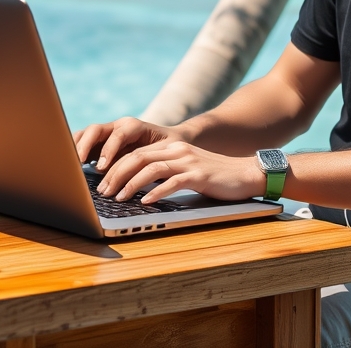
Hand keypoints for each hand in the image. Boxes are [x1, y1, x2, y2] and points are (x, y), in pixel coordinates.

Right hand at [72, 116, 182, 171]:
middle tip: (79, 164)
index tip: (101, 167)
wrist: (170, 140)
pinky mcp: (101, 141)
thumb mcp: (164, 152)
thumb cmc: (169, 147)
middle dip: (85, 147)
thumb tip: (140, 176)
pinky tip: (72, 164)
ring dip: (77, 147)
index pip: (117, 135)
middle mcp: (117, 126)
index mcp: (133, 126)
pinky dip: (76, 150)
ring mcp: (107, 132)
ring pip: (86, 133)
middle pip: (95, 130)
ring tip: (71, 164)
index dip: (108, 150)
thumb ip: (150, 160)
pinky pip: (83, 141)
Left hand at [97, 140, 265, 204]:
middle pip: (138, 157)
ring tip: (118, 198)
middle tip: (103, 192)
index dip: (116, 166)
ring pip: (150, 168)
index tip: (102, 181)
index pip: (136, 153)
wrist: (248, 174)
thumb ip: (167, 174)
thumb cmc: (216, 178)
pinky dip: (156, 192)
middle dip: (116, 174)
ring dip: (130, 184)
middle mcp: (178, 151)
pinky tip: (145, 202)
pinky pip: (172, 182)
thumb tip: (140, 189)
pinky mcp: (199, 174)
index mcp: (173, 148)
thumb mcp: (188, 171)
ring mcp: (189, 161)